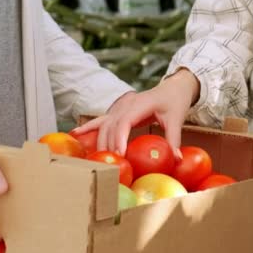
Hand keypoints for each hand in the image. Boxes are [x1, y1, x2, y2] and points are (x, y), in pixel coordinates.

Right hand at [72, 69, 200, 156]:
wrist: (172, 88)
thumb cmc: (175, 102)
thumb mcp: (177, 119)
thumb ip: (174, 139)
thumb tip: (176, 159)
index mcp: (140, 103)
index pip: (125, 120)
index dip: (119, 137)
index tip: (119, 154)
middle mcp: (126, 103)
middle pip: (111, 125)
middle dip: (109, 145)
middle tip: (111, 164)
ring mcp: (120, 106)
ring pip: (104, 125)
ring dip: (101, 142)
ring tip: (99, 159)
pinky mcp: (117, 110)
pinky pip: (101, 119)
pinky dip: (89, 127)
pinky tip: (75, 133)